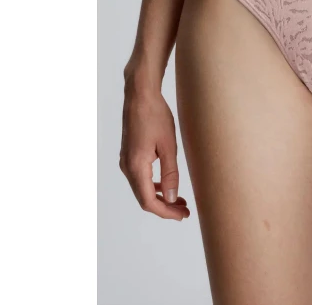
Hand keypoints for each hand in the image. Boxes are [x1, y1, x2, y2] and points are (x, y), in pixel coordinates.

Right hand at [119, 65, 189, 219]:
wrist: (140, 95)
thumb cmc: (156, 116)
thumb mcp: (168, 145)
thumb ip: (170, 173)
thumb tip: (172, 198)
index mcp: (136, 166)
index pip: (149, 201)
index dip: (166, 212)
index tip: (182, 215)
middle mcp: (127, 167)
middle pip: (144, 198)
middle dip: (165, 207)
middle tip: (185, 211)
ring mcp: (126, 161)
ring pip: (142, 189)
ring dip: (160, 197)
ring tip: (180, 201)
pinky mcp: (129, 155)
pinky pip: (140, 178)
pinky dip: (153, 186)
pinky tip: (167, 185)